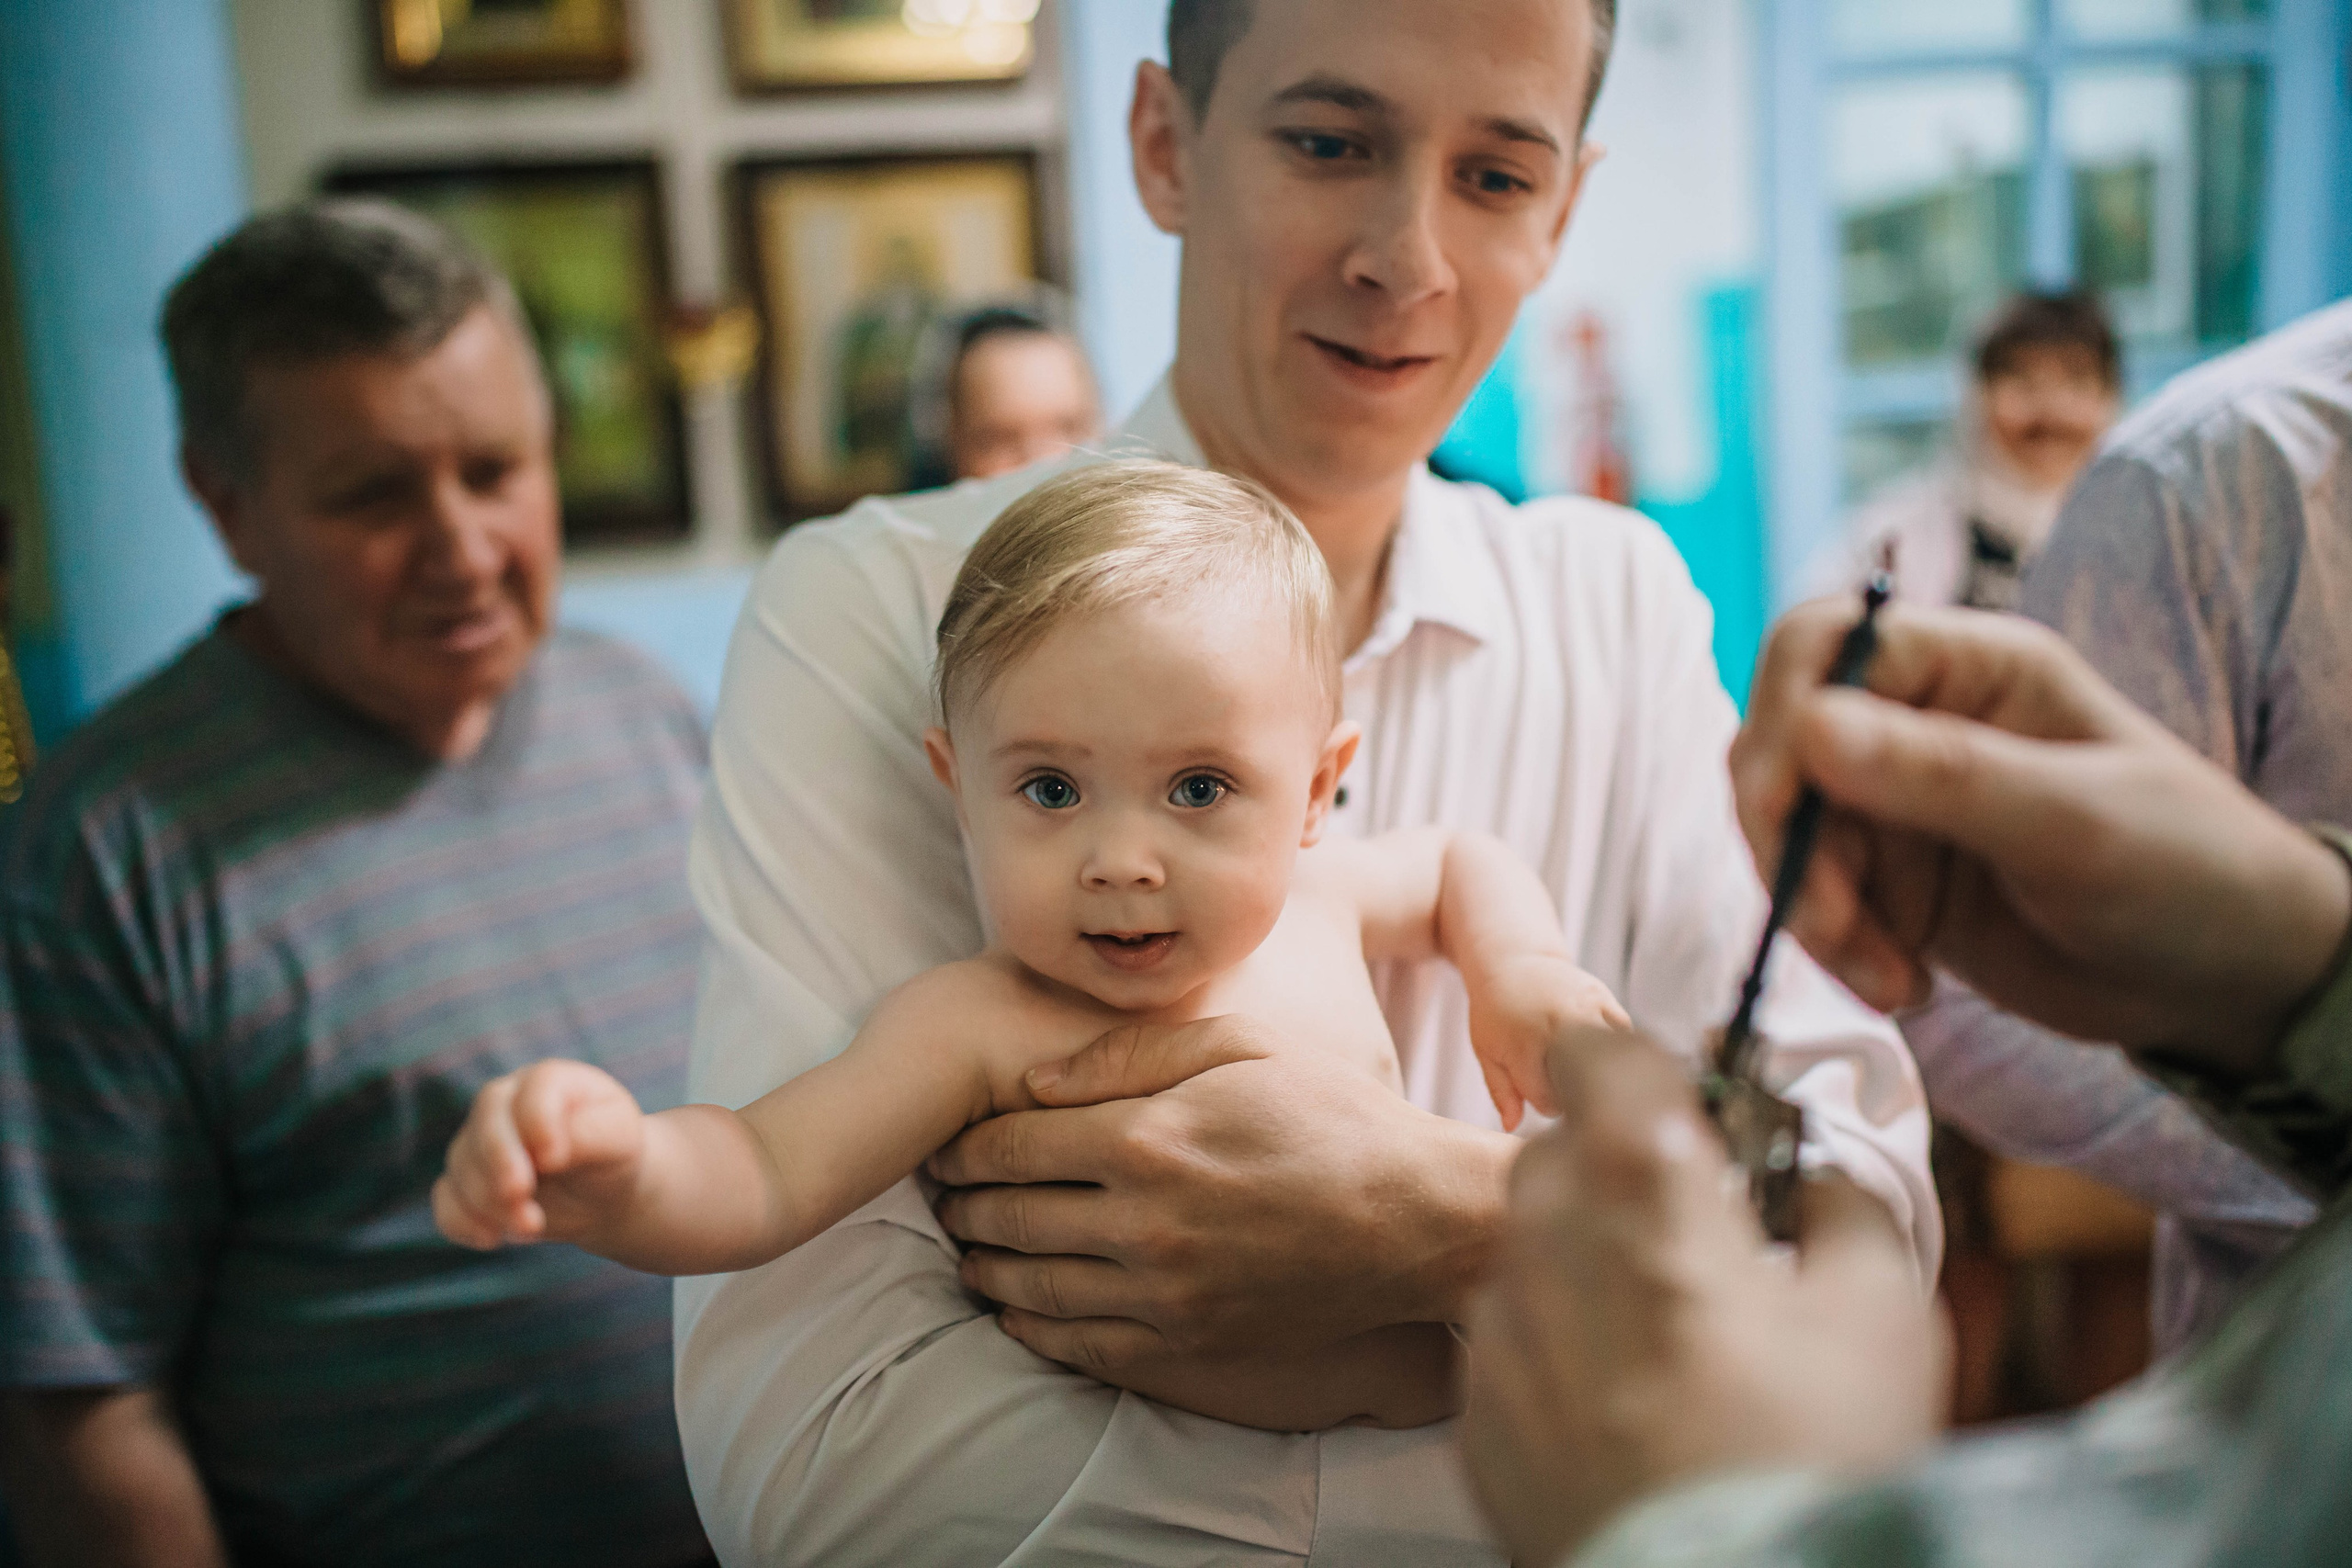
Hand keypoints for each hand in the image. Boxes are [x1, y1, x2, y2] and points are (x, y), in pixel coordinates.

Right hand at [432, 1060, 647, 1249]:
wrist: (602, 1192)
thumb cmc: (613, 1155)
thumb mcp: (619, 1140)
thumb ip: (587, 1136)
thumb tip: (544, 1154)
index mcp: (550, 1081)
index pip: (534, 1091)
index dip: (538, 1124)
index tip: (554, 1159)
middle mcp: (508, 1102)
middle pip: (487, 1119)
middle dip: (500, 1160)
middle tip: (519, 1195)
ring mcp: (480, 1140)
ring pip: (464, 1163)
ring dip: (490, 1200)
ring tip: (531, 1226)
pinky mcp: (466, 1179)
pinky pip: (445, 1197)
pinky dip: (461, 1219)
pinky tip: (490, 1238)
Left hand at [928, 1015, 1516, 1375]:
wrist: (1416, 1221)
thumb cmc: (1331, 1116)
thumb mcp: (1242, 1044)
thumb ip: (1130, 1051)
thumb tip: (1034, 1079)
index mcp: (1149, 1138)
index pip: (1013, 1145)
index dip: (965, 1144)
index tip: (948, 1140)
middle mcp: (1145, 1222)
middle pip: (1009, 1218)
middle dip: (961, 1203)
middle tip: (941, 1190)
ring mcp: (1165, 1293)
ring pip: (1032, 1287)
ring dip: (984, 1265)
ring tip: (967, 1245)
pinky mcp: (1188, 1342)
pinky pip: (1080, 1345)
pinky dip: (1031, 1326)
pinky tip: (1014, 1305)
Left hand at [1462, 1027, 1943, 1565]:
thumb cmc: (1810, 1464)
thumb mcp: (1883, 1312)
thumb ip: (1843, 1205)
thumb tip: (1813, 1175)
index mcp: (1643, 1186)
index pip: (1595, 1049)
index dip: (1638, 1064)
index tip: (1680, 1099)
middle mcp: (1546, 1239)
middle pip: (1557, 1146)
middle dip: (1621, 1168)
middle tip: (1700, 1229)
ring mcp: (1499, 1328)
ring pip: (1528, 1243)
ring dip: (1587, 1258)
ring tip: (1671, 1330)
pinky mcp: (1475, 1409)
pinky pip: (1509, 1335)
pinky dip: (1557, 1344)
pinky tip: (1627, 1397)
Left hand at [1468, 951, 1630, 1129]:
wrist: (1512, 960)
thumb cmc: (1495, 1010)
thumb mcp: (1486, 1050)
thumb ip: (1500, 1091)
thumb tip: (1512, 1127)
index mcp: (1524, 1044)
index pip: (1549, 1100)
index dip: (1547, 1107)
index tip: (1545, 1099)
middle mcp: (1556, 1026)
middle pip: (1583, 1083)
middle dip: (1577, 1095)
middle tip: (1570, 1091)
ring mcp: (1583, 1009)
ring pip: (1608, 1059)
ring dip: (1601, 1072)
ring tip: (1589, 1074)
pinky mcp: (1602, 996)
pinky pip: (1622, 1033)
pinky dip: (1617, 1047)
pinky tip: (1604, 1052)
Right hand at [1732, 602, 2351, 1075]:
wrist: (2228, 981)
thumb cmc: (2188, 869)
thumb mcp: (2072, 821)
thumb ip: (1941, 775)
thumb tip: (1807, 727)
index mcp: (1972, 667)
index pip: (1823, 647)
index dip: (1783, 715)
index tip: (1777, 804)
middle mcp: (1920, 722)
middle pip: (1784, 746)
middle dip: (1789, 839)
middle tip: (1828, 921)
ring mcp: (1899, 804)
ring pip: (1791, 834)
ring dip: (1816, 910)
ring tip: (1889, 978)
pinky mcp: (1891, 881)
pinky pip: (1816, 900)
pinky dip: (1836, 950)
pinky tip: (1905, 986)